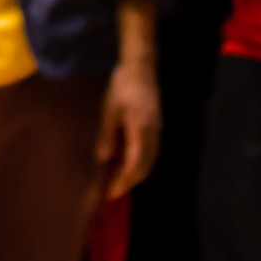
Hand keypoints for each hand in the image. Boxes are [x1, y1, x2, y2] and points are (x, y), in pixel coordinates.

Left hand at [93, 58, 160, 198]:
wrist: (141, 66)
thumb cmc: (123, 85)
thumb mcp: (109, 109)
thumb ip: (107, 135)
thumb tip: (102, 160)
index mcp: (142, 132)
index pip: (135, 166)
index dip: (124, 182)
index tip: (111, 193)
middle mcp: (154, 136)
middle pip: (146, 168)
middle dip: (130, 182)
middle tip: (114, 191)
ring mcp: (158, 131)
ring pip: (150, 161)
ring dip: (136, 174)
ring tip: (119, 180)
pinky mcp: (157, 126)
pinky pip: (151, 152)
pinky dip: (140, 163)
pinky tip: (128, 162)